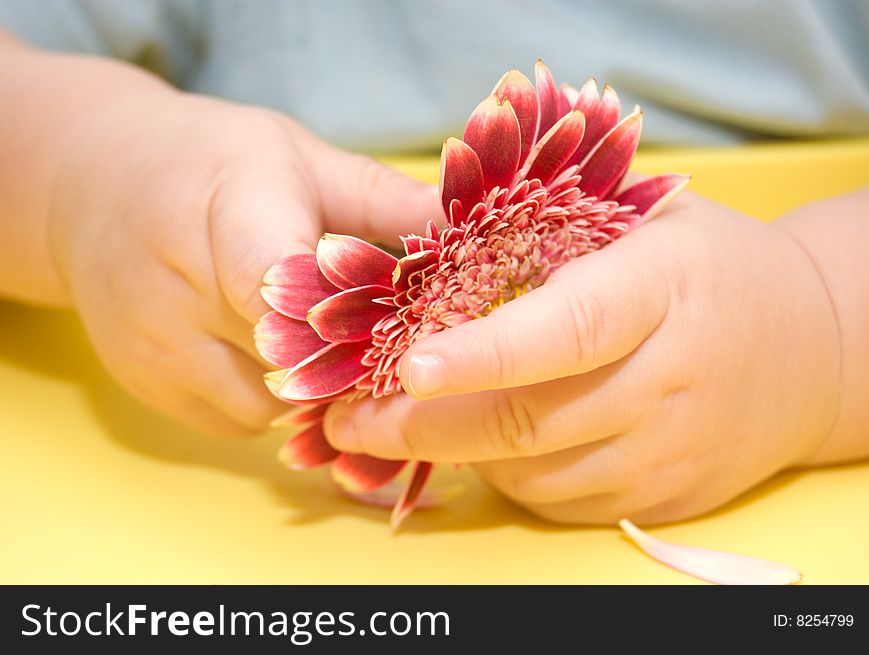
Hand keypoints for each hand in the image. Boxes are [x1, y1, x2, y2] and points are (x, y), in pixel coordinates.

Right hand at [49, 90, 437, 434]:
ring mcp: (155, 343)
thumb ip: (381, 198)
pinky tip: (287, 366)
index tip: (403, 325)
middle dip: (355, 360)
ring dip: (316, 391)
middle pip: (291, 356)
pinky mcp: (145, 383)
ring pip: (271, 404)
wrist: (93, 186)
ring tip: (337, 354)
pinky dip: (275, 406)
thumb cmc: (212, 163)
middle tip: (400, 352)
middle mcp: (178, 283)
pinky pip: (238, 423)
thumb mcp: (297, 156)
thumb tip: (469, 227)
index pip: (280, 278)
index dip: (349, 313)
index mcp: (228, 206)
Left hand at [323, 189, 841, 523]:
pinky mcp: (665, 498)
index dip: (483, 352)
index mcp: (660, 290)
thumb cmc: (712, 269)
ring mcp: (667, 451)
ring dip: (461, 452)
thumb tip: (438, 231)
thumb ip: (556, 227)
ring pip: (533, 473)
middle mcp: (667, 380)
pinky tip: (492, 442)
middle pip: (528, 421)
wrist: (812, 348)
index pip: (566, 329)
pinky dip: (510, 477)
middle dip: (424, 428)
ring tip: (415, 421)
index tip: (406, 367)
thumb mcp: (649, 220)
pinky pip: (561, 503)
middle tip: (351, 419)